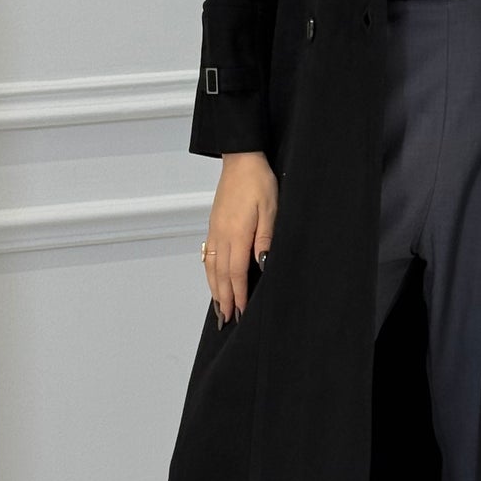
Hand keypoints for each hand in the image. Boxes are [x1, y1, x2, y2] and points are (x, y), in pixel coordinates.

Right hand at [205, 151, 275, 325]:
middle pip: (220, 275)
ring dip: (215, 290)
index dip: (239, 295)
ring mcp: (215, 231)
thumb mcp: (271, 209)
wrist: (241, 159)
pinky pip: (209, 255)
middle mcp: (222, 235)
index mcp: (237, 233)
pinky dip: (210, 273)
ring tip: (219, 308)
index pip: (236, 273)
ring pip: (212, 268)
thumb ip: (265, 238)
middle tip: (227, 320)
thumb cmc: (259, 182)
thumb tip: (261, 264)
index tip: (242, 313)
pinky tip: (213, 280)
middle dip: (225, 300)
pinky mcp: (213, 225)